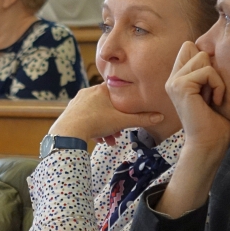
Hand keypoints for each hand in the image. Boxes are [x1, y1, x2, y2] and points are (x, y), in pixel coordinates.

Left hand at [48, 84, 163, 141]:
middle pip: (107, 105)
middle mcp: (89, 92)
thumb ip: (141, 119)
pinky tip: (97, 140)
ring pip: (96, 113)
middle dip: (115, 121)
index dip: (124, 102)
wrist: (69, 131)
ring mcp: (78, 101)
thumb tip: (160, 117)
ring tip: (109, 141)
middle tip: (119, 134)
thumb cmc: (96, 122)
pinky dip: (93, 128)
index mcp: (101, 89)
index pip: (117, 90)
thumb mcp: (122, 121)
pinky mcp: (70, 111)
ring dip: (105, 127)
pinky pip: (85, 118)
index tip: (127, 113)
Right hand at [166, 41, 229, 151]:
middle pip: (195, 48)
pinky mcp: (180, 86)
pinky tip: (216, 101)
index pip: (190, 48)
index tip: (213, 83)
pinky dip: (218, 85)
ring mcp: (174, 81)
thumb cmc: (217, 125)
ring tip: (214, 97)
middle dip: (211, 67)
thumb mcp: (216, 93)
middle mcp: (173, 79)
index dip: (206, 58)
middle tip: (212, 92)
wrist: (209, 146)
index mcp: (179, 80)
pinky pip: (207, 71)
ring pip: (202, 57)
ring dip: (216, 78)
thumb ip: (212, 73)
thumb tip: (220, 54)